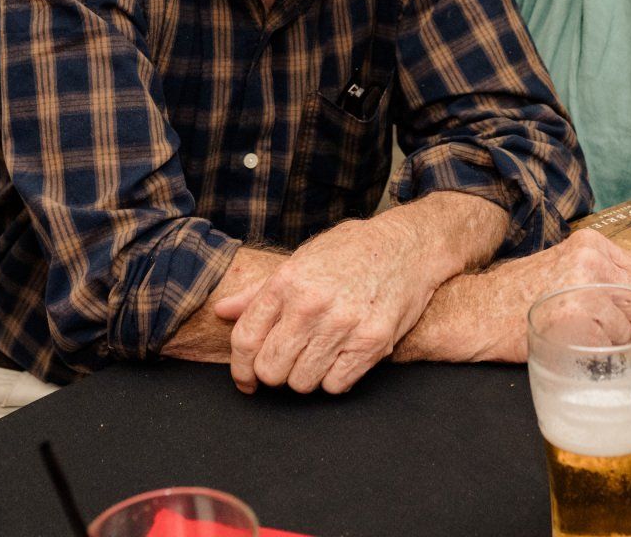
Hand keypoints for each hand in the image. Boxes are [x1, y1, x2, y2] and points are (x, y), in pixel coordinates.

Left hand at [213, 216, 443, 394]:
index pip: (245, 339)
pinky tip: (340, 359)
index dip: (240, 368)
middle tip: (288, 363)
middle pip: (271, 369)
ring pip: (302, 383)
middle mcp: (311, 304)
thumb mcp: (302, 259)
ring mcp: (343, 324)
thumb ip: (259, 291)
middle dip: (274, 373)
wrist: (409, 246)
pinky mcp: (372, 342)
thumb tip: (222, 311)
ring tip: (318, 356)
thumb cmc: (352, 251)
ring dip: (306, 377)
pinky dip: (334, 379)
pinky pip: (336, 385)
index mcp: (287, 281)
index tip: (246, 379)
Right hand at [436, 230, 630, 364]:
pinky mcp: (578, 314)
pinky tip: (578, 349)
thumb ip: (598, 278)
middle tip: (625, 343)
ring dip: (618, 342)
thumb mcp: (562, 272)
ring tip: (587, 343)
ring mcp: (585, 285)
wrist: (475, 313)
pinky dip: (602, 354)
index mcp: (591, 244)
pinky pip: (613, 342)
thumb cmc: (514, 298)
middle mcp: (592, 259)